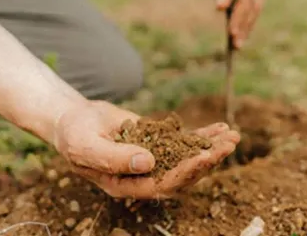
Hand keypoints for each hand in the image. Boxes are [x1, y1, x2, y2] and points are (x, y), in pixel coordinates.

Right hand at [52, 100, 239, 198]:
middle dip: (207, 161)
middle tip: (228, 146)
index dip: (185, 173)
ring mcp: (155, 160)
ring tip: (233, 137)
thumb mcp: (86, 146)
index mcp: (127, 186)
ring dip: (212, 149)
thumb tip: (147, 162)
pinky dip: (204, 136)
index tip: (204, 158)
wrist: (74, 120)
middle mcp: (145, 177)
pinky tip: (221, 127)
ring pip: (189, 158)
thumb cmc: (75, 135)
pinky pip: (185, 142)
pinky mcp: (160, 144)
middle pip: (183, 174)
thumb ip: (114, 158)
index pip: (162, 185)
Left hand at [203, 0, 269, 48]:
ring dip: (247, 26)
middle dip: (245, 25)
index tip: (231, 32)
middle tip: (236, 44)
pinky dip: (248, 19)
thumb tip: (221, 8)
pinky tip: (241, 33)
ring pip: (257, 7)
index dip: (240, 15)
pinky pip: (256, 5)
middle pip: (255, 4)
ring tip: (237, 44)